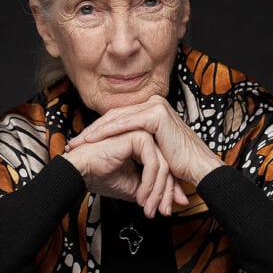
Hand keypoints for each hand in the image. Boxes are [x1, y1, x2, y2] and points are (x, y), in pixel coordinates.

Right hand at [62, 128, 186, 217]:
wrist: (79, 170)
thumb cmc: (99, 175)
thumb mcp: (133, 186)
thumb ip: (151, 188)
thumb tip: (171, 201)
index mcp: (144, 145)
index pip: (164, 168)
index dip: (168, 190)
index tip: (166, 209)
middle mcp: (146, 137)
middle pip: (166, 166)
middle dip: (166, 193)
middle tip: (163, 211)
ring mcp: (143, 133)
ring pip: (163, 166)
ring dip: (157, 191)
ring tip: (148, 207)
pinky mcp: (138, 136)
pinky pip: (153, 163)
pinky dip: (149, 183)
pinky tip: (141, 196)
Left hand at [66, 95, 223, 185]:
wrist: (198, 169)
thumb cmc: (179, 165)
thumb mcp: (152, 151)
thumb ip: (137, 144)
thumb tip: (118, 150)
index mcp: (152, 109)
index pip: (118, 118)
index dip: (98, 131)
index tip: (82, 144)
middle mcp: (154, 103)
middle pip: (114, 116)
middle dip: (92, 131)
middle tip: (74, 143)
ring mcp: (155, 106)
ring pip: (116, 118)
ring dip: (95, 132)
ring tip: (79, 143)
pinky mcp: (156, 114)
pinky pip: (125, 124)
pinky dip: (107, 132)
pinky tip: (93, 140)